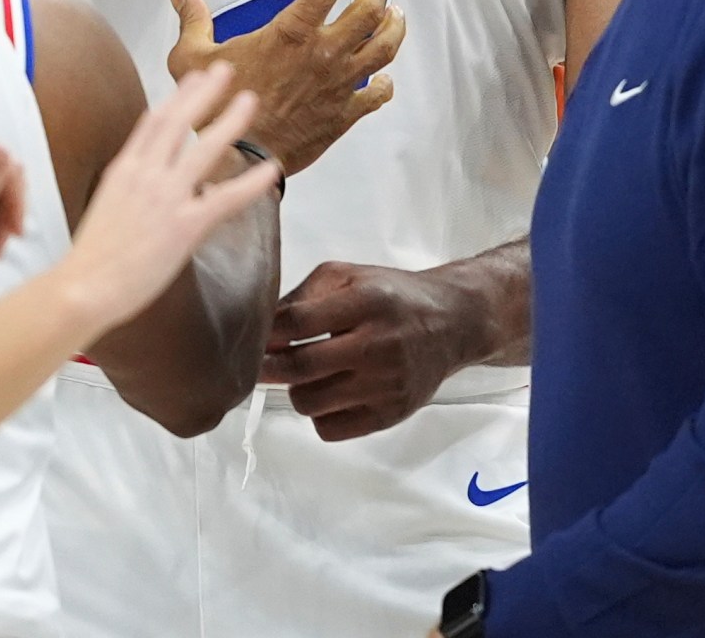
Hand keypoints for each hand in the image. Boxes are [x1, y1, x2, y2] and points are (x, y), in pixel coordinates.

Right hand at [58, 63, 280, 331]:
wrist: (82, 286)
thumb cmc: (90, 260)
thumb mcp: (105, 208)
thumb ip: (129, 189)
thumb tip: (148, 183)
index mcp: (123, 170)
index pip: (153, 123)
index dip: (176, 99)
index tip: (193, 80)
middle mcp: (145, 175)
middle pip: (177, 122)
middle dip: (203, 93)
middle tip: (224, 70)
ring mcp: (166, 198)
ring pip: (204, 149)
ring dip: (229, 121)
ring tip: (250, 100)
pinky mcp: (184, 225)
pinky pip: (226, 198)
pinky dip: (251, 183)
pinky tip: (272, 169)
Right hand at [167, 0, 402, 175]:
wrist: (242, 157)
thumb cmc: (220, 109)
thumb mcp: (192, 59)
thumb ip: (193, 22)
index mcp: (291, 34)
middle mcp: (323, 54)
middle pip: (369, 9)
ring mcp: (339, 83)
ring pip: (384, 47)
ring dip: (393, 26)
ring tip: (392, 15)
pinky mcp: (344, 112)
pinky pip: (377, 94)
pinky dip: (384, 83)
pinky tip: (382, 78)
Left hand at [259, 262, 482, 440]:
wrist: (452, 323)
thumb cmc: (392, 296)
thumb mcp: (348, 276)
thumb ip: (302, 297)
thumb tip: (260, 327)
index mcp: (366, 301)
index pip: (298, 322)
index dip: (266, 333)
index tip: (251, 337)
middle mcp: (379, 344)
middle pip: (300, 367)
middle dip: (267, 367)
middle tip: (256, 364)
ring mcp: (386, 384)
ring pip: (310, 403)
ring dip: (297, 390)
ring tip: (309, 374)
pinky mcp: (391, 414)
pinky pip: (330, 429)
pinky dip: (319, 415)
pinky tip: (330, 394)